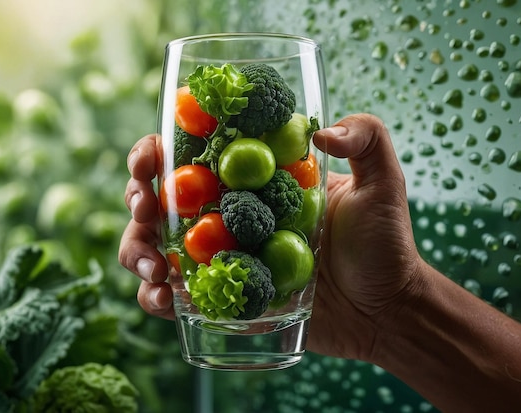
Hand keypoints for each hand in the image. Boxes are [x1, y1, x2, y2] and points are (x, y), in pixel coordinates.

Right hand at [118, 114, 425, 359]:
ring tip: (154, 267)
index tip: (153, 156)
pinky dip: (154, 297)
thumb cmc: (384, 244)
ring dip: (137, 249)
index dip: (158, 149)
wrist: (383, 312)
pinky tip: (164, 299)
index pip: (191, 152)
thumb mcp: (384, 184)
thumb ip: (367, 138)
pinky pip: (171, 296)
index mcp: (250, 178)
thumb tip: (322, 131)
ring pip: (153, 244)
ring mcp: (217, 257)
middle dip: (137, 196)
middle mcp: (225, 212)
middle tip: (146, 207)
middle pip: (160, 196)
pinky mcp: (218, 299)